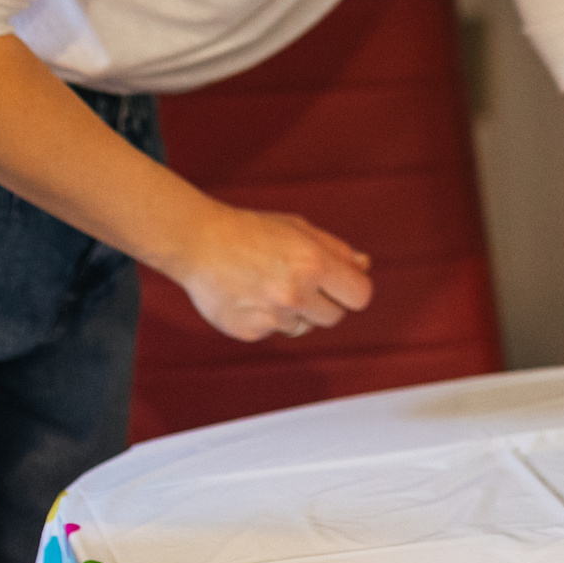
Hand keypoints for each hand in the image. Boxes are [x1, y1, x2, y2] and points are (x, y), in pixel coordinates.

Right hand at [170, 203, 373, 342]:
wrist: (198, 243)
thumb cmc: (252, 232)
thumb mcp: (300, 229)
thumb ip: (337, 250)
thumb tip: (364, 266)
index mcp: (314, 263)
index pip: (360, 296)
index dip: (352, 289)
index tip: (341, 284)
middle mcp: (295, 294)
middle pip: (335, 317)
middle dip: (324, 301)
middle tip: (300, 280)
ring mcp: (272, 317)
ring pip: (304, 327)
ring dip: (295, 311)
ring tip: (268, 283)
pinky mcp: (250, 333)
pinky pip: (274, 332)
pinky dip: (267, 318)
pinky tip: (250, 294)